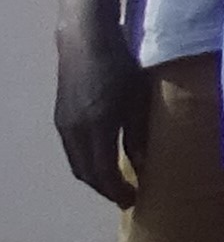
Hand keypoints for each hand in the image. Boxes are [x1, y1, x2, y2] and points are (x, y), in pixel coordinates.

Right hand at [53, 28, 146, 208]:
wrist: (86, 40)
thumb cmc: (120, 66)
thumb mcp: (137, 99)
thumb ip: (138, 133)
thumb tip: (144, 164)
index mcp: (96, 127)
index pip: (103, 172)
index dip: (117, 191)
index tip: (133, 201)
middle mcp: (74, 131)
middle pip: (86, 173)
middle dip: (104, 189)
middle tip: (125, 197)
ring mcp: (63, 125)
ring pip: (76, 163)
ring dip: (94, 178)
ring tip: (115, 184)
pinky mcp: (61, 118)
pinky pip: (73, 151)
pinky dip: (87, 163)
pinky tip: (101, 161)